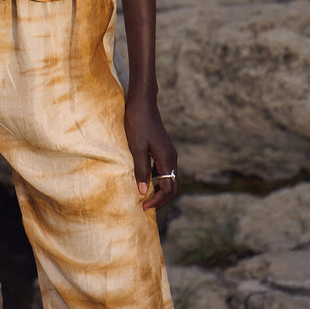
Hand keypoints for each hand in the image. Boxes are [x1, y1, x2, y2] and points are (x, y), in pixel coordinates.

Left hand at [124, 92, 178, 212]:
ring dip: (159, 190)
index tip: (143, 206)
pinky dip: (157, 179)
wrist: (142, 102)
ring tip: (144, 196)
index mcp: (167, 159)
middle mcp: (171, 158)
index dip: (157, 201)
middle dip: (161, 199)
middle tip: (145, 206)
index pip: (168, 189)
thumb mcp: (136, 148)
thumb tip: (143, 192)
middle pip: (172, 187)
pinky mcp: (163, 149)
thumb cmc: (137, 123)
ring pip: (169, 178)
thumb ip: (141, 170)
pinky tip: (144, 179)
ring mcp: (168, 153)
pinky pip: (163, 170)